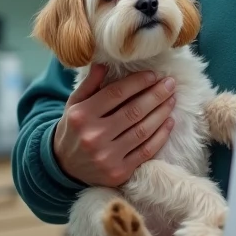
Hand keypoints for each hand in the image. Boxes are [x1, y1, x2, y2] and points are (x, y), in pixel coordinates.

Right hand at [53, 65, 175, 186]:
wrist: (64, 166)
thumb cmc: (73, 129)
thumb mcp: (74, 104)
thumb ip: (90, 84)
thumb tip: (104, 62)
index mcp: (82, 116)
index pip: (116, 94)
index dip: (138, 82)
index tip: (154, 75)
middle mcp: (93, 136)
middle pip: (134, 111)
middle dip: (156, 95)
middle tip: (170, 83)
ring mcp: (107, 157)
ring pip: (143, 130)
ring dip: (162, 113)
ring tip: (171, 99)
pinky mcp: (119, 172)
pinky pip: (146, 151)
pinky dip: (161, 135)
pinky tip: (169, 122)